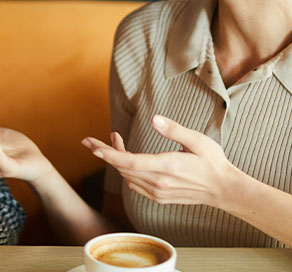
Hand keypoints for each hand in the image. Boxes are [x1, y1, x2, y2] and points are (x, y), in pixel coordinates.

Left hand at [82, 115, 237, 207]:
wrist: (224, 190)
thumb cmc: (212, 162)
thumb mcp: (197, 140)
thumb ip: (174, 130)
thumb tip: (154, 119)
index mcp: (166, 166)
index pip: (130, 162)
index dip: (110, 155)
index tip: (93, 148)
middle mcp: (159, 182)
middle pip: (123, 168)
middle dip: (104, 154)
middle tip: (90, 141)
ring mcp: (158, 192)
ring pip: (127, 176)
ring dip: (116, 161)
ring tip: (114, 141)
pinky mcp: (158, 197)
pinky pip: (134, 184)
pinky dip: (125, 171)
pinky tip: (126, 159)